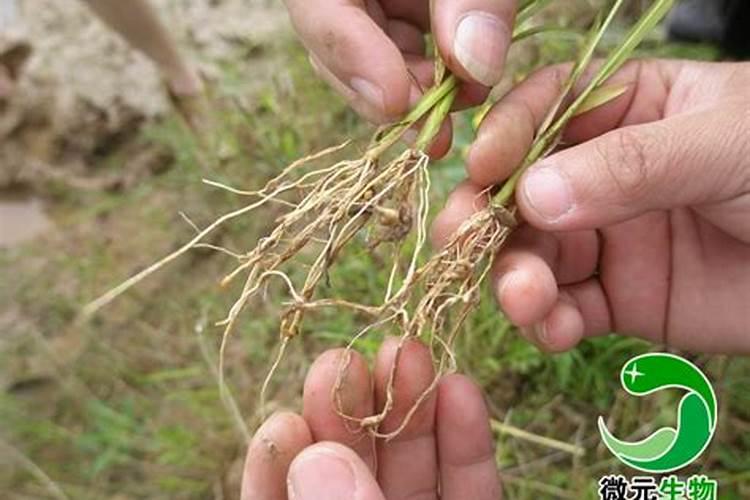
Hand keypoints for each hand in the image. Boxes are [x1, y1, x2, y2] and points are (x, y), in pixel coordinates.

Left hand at [241, 338, 499, 498]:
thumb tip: (315, 459)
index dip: (277, 469)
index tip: (282, 423)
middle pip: (352, 472)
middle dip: (349, 414)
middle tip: (344, 363)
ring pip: (412, 470)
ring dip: (410, 408)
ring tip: (405, 351)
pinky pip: (471, 488)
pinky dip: (466, 441)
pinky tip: (460, 388)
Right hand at [281, 0, 516, 125]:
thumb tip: (476, 68)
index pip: (316, 6)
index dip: (349, 55)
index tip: (397, 101)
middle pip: (335, 41)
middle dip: (386, 89)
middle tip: (435, 130)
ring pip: (370, 51)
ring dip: (415, 87)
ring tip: (466, 99)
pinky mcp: (397, 2)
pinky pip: (402, 43)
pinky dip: (433, 70)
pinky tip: (466, 79)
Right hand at [433, 60, 749, 353]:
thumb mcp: (727, 146)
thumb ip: (633, 165)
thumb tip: (531, 194)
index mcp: (629, 108)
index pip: (547, 109)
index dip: (508, 135)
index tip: (484, 168)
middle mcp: (605, 171)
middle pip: (522, 189)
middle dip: (488, 217)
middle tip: (463, 242)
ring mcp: (608, 236)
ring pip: (533, 253)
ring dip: (514, 277)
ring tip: (525, 300)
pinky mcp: (618, 299)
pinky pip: (564, 307)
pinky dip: (547, 321)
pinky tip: (551, 328)